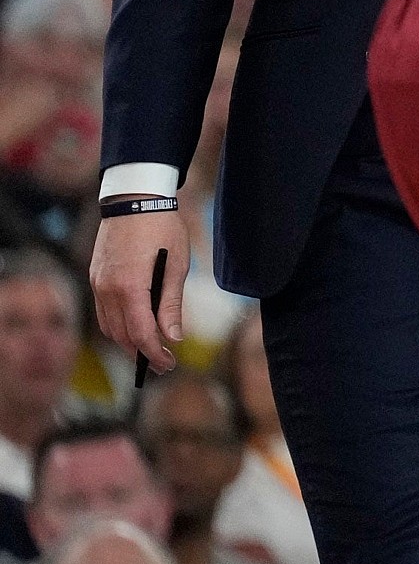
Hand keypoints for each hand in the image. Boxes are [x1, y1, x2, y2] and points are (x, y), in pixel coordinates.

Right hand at [91, 209, 189, 371]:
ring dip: (128, 342)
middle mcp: (107, 289)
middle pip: (120, 335)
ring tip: (151, 350)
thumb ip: (171, 304)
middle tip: (164, 363)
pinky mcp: (95, 277)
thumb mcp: (177, 265)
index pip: (140, 334)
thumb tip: (174, 337)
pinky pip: (103, 311)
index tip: (170, 364)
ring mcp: (97, 283)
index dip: (155, 354)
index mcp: (130, 287)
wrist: (135, 198)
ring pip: (108, 326)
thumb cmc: (163, 229)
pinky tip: (135, 327)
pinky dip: (118, 325)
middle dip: (141, 353)